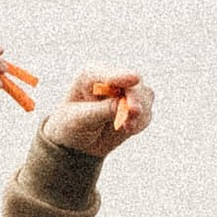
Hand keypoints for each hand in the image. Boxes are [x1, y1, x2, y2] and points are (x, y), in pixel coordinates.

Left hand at [41, 72, 155, 158]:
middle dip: (136, 99)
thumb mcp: (81, 119)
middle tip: (134, 112)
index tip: (134, 79)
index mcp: (92, 75)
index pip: (112, 73)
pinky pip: (146, 114)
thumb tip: (124, 105)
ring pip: (145, 97)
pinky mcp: (135, 109)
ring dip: (140, 113)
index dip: (123, 77)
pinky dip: (140, 123)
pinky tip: (128, 129)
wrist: (75, 143)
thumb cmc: (70, 125)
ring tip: (127, 128)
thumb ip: (102, 110)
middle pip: (134, 84)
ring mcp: (126, 93)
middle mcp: (112, 80)